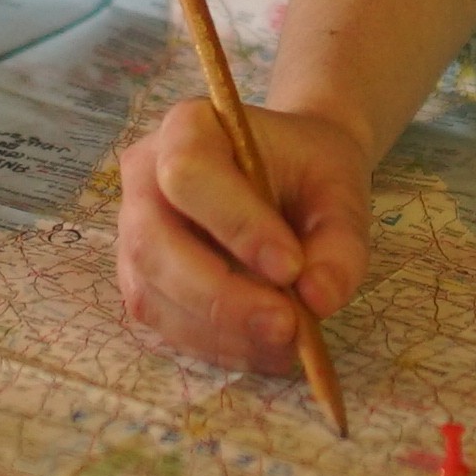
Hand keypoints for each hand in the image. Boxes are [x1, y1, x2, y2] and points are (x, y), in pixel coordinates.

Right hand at [115, 96, 374, 375]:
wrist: (291, 173)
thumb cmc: (309, 170)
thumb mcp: (341, 190)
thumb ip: (340, 242)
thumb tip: (318, 300)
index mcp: (189, 128)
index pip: (188, 173)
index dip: (234, 224)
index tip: (290, 266)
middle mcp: (145, 178)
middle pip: (153, 243)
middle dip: (220, 296)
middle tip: (287, 326)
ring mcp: (134, 233)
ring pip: (152, 293)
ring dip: (220, 331)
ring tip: (286, 343)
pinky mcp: (141, 280)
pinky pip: (164, 323)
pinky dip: (216, 345)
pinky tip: (263, 348)